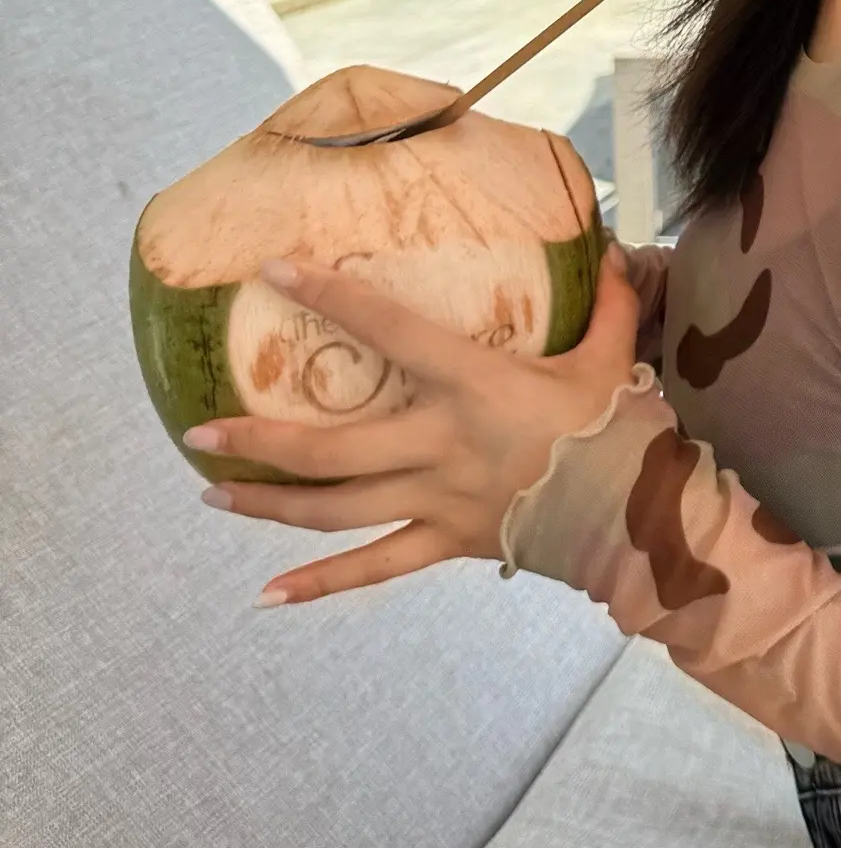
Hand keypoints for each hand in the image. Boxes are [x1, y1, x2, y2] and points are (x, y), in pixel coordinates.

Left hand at [184, 244, 644, 608]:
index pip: (390, 332)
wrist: (635, 516)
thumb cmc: (618, 428)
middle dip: (259, 440)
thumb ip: (608, 303)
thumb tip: (611, 250)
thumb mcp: (612, 356)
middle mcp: (440, 446)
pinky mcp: (444, 541)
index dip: (330, 298)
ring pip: (335, 510)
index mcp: (474, 386)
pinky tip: (266, 597)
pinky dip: (319, 586)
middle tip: (198, 431)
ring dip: (268, 503)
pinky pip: (373, 569)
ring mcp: (436, 500)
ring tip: (211, 493)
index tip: (272, 270)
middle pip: (332, 448)